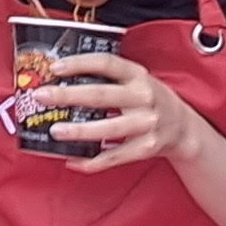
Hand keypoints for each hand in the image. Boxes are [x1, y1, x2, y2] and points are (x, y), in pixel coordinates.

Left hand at [37, 51, 208, 172]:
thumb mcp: (137, 79)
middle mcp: (144, 97)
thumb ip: (109, 77)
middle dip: (68, 96)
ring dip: (79, 131)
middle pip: (102, 95)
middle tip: (42, 96)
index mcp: (138, 75)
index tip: (55, 68)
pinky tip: (72, 160)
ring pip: (108, 129)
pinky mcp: (147, 148)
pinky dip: (92, 161)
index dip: (80, 63)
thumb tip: (62, 77)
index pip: (107, 63)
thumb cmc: (150, 99)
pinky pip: (115, 157)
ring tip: (55, 131)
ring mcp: (147, 124)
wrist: (183, 128)